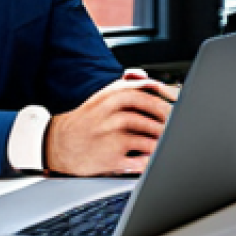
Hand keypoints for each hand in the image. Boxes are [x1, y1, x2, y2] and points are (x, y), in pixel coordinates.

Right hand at [45, 77, 178, 176]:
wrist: (56, 145)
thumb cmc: (85, 120)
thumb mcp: (101, 96)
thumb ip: (123, 84)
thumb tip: (143, 74)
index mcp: (112, 95)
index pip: (148, 90)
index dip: (168, 96)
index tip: (178, 102)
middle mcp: (113, 114)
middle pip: (153, 112)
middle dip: (170, 118)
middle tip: (179, 123)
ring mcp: (112, 137)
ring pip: (151, 136)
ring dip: (164, 140)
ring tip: (171, 142)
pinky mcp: (110, 159)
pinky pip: (141, 160)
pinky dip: (152, 161)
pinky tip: (156, 160)